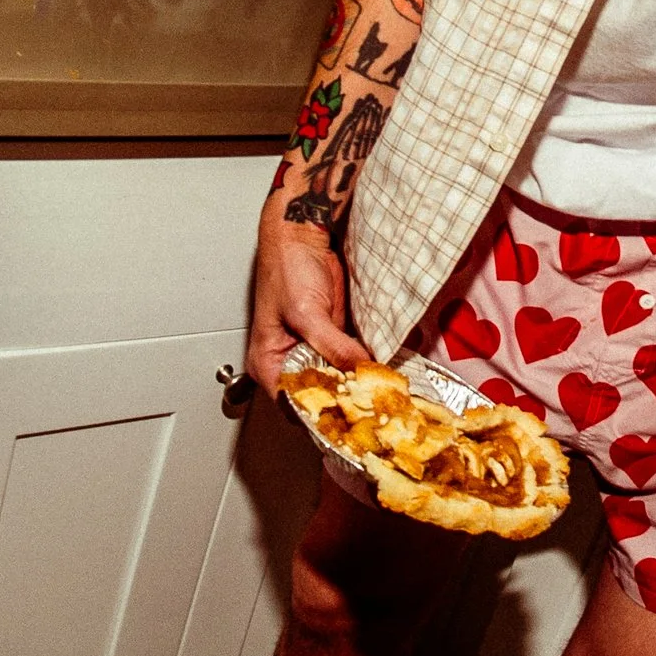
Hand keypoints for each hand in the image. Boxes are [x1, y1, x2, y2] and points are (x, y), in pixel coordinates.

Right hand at [246, 189, 364, 401]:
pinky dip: (367, 364)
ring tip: (385, 391)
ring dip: (360, 384)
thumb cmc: (285, 268)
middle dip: (347, 401)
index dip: (322, 415)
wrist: (302, 236)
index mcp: (270, 364)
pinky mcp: (335, 338)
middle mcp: (291, 363)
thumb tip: (359, 370)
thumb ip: (332, 346)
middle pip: (320, 396)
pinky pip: (351, 359)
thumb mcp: (306, 313)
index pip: (295, 405)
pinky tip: (385, 369)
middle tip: (376, 406)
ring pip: (339, 380)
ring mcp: (314, 351)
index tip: (352, 419)